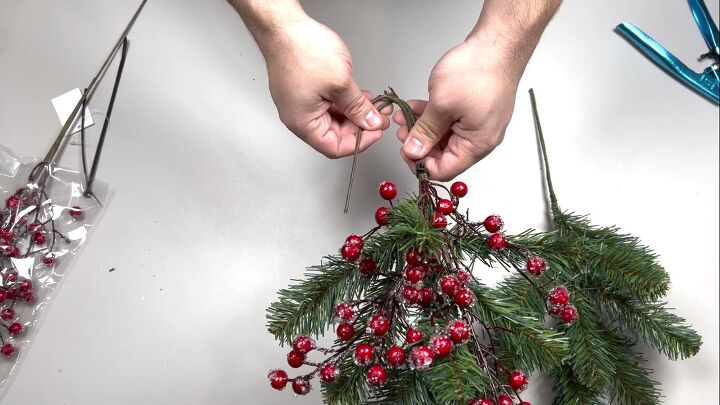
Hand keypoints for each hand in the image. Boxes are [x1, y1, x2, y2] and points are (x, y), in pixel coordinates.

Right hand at [260, 17, 390, 157]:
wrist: (284, 26)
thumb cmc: (302, 51)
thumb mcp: (341, 83)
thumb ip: (358, 108)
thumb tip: (371, 123)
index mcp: (302, 122)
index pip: (334, 148)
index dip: (359, 142)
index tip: (376, 131)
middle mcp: (298, 117)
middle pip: (333, 135)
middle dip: (358, 126)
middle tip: (378, 117)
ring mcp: (299, 104)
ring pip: (332, 120)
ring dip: (353, 114)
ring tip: (371, 104)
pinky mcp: (303, 92)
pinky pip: (326, 106)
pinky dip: (343, 103)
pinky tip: (357, 96)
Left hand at [394, 39, 518, 180]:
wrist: (499, 43)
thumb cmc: (477, 71)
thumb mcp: (442, 104)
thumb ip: (425, 132)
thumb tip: (413, 152)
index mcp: (477, 145)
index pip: (444, 171)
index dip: (421, 164)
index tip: (406, 150)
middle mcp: (481, 139)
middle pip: (444, 155)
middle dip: (420, 144)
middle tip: (402, 131)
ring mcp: (479, 124)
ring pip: (444, 137)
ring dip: (423, 128)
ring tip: (405, 115)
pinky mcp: (476, 111)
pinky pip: (451, 122)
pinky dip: (433, 117)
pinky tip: (417, 106)